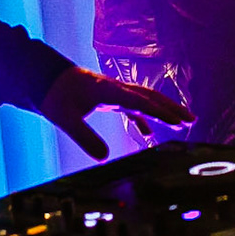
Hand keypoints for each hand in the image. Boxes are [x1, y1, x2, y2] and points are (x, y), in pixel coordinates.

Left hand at [39, 67, 192, 160]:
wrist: (43, 78)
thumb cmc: (54, 95)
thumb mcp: (65, 119)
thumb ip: (84, 137)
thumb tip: (103, 158)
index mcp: (107, 90)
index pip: (138, 101)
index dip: (158, 112)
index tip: (176, 121)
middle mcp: (115, 88)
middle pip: (149, 96)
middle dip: (171, 108)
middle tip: (191, 120)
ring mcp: (113, 91)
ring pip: (144, 99)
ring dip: (163, 110)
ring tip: (182, 122)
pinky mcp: (108, 96)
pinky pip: (132, 106)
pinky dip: (143, 117)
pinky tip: (149, 132)